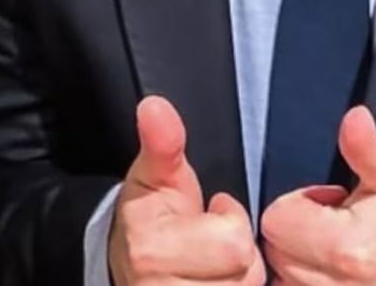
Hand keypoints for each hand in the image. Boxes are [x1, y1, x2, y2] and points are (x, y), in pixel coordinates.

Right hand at [108, 95, 264, 284]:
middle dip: (239, 256)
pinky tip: (219, 282)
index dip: (228, 221)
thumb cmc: (150, 219)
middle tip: (212, 245)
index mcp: (152, 251)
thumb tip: (155, 107)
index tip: (208, 215)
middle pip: (246, 274)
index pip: (234, 243)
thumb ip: (162, 142)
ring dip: (239, 280)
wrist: (129, 267)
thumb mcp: (154, 175)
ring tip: (213, 268)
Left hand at [260, 106, 375, 284]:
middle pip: (275, 249)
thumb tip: (355, 118)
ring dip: (299, 256)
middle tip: (333, 221)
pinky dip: (305, 276)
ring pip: (282, 274)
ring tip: (335, 244)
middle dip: (296, 229)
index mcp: (345, 247)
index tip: (327, 202)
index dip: (297, 203)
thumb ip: (366, 148)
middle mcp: (335, 284)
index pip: (277, 220)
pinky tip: (330, 265)